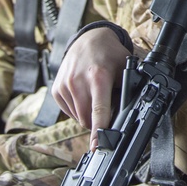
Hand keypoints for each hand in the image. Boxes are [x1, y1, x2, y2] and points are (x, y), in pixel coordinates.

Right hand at [51, 26, 130, 147]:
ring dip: (87, 114)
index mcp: (98, 77)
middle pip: (86, 119)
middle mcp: (78, 82)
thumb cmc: (110, 55)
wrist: (89, 39)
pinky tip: (84, 93)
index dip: (99, 131)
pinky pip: (68, 111)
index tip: (97, 146)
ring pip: (77, 117)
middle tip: (107, 105)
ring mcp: (64, 86)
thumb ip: (127, 90)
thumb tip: (131, 113)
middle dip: (97, 120)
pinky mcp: (56, 90)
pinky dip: (77, 108)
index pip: (98, 110)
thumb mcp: (125, 68)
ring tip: (95, 94)